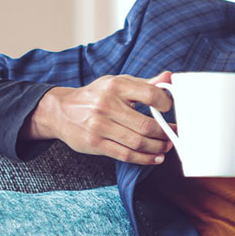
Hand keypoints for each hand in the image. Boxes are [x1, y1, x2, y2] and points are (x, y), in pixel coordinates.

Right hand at [27, 71, 175, 164]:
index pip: (150, 95)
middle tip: (173, 135)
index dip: (166, 104)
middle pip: (146, 125)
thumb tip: (169, 77)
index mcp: (116, 85)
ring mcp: (99, 126)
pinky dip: (144, 158)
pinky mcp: (95, 143)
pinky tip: (154, 158)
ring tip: (165, 147)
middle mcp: (107, 104)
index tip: (170, 110)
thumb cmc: (96, 96)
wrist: (61, 111)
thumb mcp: (117, 83)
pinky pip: (125, 155)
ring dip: (157, 148)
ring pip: (137, 142)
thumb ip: (145, 83)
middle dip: (165, 133)